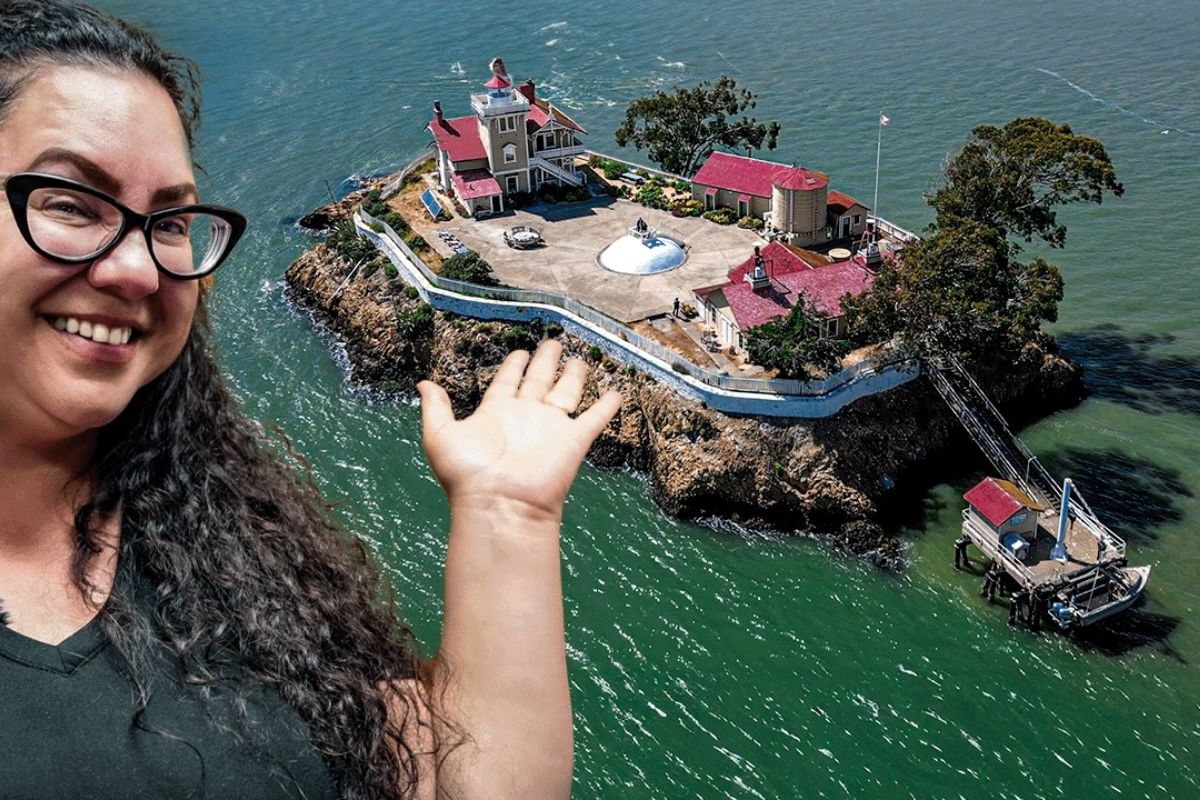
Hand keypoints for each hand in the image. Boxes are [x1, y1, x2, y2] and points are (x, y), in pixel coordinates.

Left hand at [417, 339, 622, 522]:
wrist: (500, 505)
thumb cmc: (467, 474)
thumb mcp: (440, 435)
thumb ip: (435, 407)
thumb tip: (423, 383)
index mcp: (496, 412)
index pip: (508, 381)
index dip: (513, 366)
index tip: (519, 351)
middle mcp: (525, 416)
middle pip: (538, 381)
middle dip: (545, 362)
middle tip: (553, 343)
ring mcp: (550, 428)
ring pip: (566, 393)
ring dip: (573, 377)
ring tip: (579, 360)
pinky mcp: (573, 441)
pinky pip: (593, 418)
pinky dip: (606, 406)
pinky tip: (615, 393)